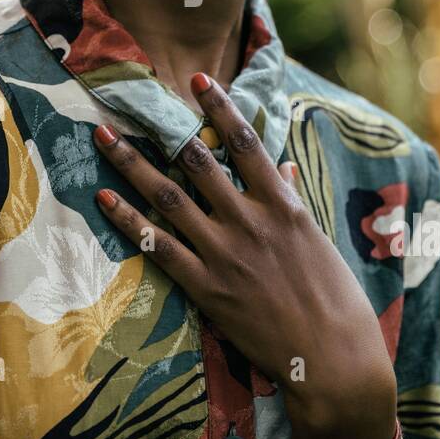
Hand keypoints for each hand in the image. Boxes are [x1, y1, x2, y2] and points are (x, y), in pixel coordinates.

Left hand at [93, 72, 396, 438]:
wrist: (333, 358)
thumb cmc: (337, 302)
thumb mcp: (319, 243)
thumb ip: (292, 202)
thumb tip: (280, 168)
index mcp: (282, 206)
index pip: (246, 142)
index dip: (219, 107)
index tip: (198, 79)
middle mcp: (250, 221)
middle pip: (197, 161)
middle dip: (160, 127)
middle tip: (127, 101)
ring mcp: (224, 253)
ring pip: (168, 197)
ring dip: (131, 163)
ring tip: (102, 137)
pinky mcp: (206, 287)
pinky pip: (158, 246)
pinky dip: (129, 219)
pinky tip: (105, 198)